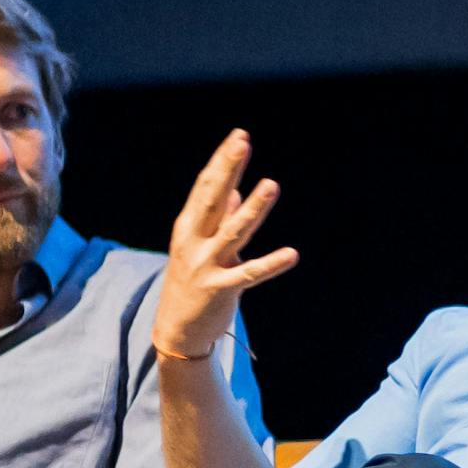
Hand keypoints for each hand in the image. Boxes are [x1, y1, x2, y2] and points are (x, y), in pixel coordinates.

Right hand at [156, 130, 298, 360]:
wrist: (175, 331)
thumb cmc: (191, 282)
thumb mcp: (199, 246)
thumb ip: (218, 218)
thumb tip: (236, 190)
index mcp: (189, 227)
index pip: (206, 187)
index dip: (222, 162)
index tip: (238, 136)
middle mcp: (194, 242)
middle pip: (213, 199)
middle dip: (228, 169)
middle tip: (242, 142)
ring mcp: (206, 265)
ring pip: (233, 232)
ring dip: (253, 209)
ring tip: (271, 185)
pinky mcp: (221, 290)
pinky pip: (250, 274)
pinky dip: (271, 264)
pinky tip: (292, 254)